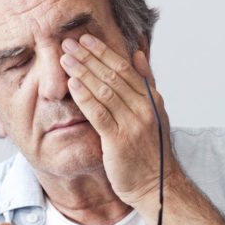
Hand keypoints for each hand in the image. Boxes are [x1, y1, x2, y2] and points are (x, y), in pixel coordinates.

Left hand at [60, 34, 181, 206]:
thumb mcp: (154, 112)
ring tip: (66, 59)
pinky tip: (72, 84)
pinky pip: (99, 113)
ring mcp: (132, 124)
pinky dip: (85, 97)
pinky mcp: (119, 140)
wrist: (158, 185)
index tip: (86, 39)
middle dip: (88, 57)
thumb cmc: (151, 151)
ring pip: (104, 90)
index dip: (103, 51)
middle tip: (68, 43)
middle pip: (112, 75)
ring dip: (83, 72)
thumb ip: (146, 83)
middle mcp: (144, 108)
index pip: (125, 68)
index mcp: (151, 99)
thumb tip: (138, 53)